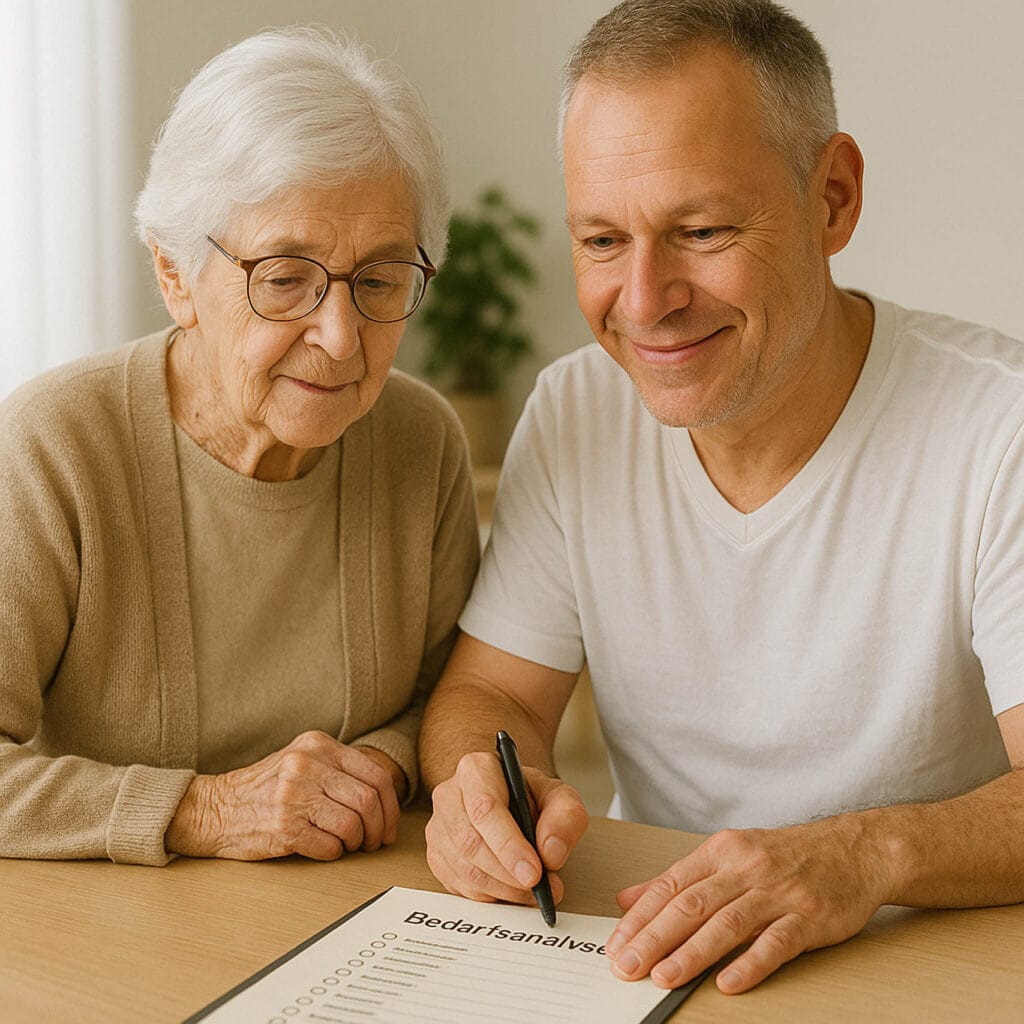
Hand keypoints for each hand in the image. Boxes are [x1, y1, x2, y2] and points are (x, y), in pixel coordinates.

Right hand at [166, 731, 402, 859]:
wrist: (216, 808)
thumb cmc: (267, 788)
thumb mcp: (302, 760)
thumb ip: (339, 768)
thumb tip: (387, 800)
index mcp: (317, 744)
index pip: (375, 775)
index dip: (391, 806)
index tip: (389, 825)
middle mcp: (306, 765)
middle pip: (368, 801)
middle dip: (379, 828)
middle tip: (375, 842)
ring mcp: (293, 796)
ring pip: (353, 825)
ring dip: (357, 842)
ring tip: (348, 844)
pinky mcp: (284, 828)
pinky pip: (330, 847)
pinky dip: (334, 853)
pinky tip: (324, 848)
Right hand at [425, 751, 588, 905]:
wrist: (513, 803)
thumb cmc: (531, 797)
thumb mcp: (559, 796)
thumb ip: (565, 817)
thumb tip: (551, 852)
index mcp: (477, 769)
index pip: (485, 809)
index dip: (509, 845)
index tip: (534, 872)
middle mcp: (450, 795)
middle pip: (471, 843)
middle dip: (508, 874)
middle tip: (538, 887)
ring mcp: (438, 826)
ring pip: (464, 869)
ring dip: (502, 888)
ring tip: (531, 890)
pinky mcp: (436, 855)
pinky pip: (458, 886)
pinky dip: (489, 896)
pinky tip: (510, 889)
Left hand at [605, 815, 896, 993]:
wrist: (852, 848)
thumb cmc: (785, 855)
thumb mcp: (727, 855)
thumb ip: (679, 879)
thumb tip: (627, 899)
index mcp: (720, 852)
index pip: (670, 885)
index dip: (640, 917)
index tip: (616, 944)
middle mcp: (745, 868)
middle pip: (692, 904)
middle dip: (655, 937)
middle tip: (628, 966)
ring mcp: (778, 892)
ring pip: (727, 923)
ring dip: (693, 952)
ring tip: (664, 976)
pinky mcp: (809, 917)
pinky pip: (776, 942)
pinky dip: (751, 963)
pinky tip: (728, 982)